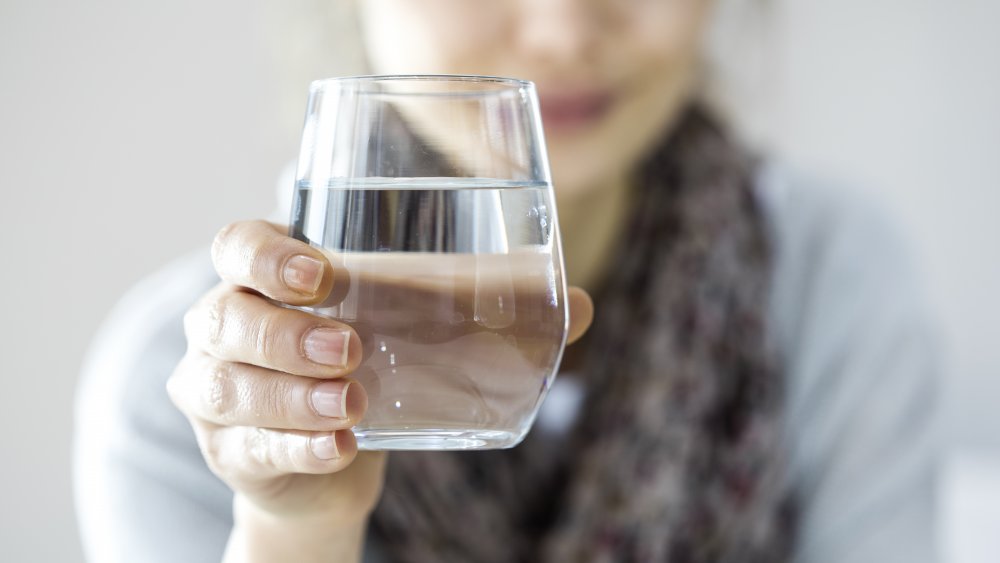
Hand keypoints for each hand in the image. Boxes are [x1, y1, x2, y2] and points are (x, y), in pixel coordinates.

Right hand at [167, 220, 593, 560]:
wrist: (328, 460)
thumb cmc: (367, 370)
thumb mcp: (409, 333)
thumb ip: (483, 314)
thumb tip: (580, 306)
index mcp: (265, 280)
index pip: (237, 247)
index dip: (267, 256)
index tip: (322, 274)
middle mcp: (225, 329)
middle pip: (224, 316)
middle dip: (285, 331)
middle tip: (350, 346)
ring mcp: (217, 393)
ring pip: (228, 386)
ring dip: (292, 395)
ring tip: (354, 402)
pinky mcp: (232, 451)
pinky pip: (250, 448)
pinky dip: (296, 447)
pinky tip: (340, 448)